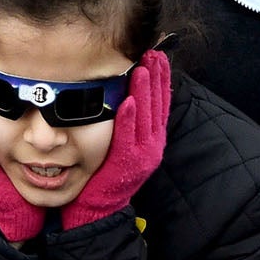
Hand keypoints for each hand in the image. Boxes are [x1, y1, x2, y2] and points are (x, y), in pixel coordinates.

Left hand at [62, 51, 170, 228]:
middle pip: (158, 105)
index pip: (160, 101)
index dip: (161, 78)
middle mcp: (152, 144)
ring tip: (143, 68)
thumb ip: (128, 119)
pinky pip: (128, 137)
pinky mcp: (127, 163)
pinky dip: (130, 118)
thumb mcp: (121, 141)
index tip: (158, 55)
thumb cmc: (104, 171)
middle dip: (156, 77)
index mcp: (152, 137)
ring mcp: (142, 155)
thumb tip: (128, 90)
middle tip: (152, 53)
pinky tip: (129, 100)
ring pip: (147, 117)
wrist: (98, 207)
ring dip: (146, 92)